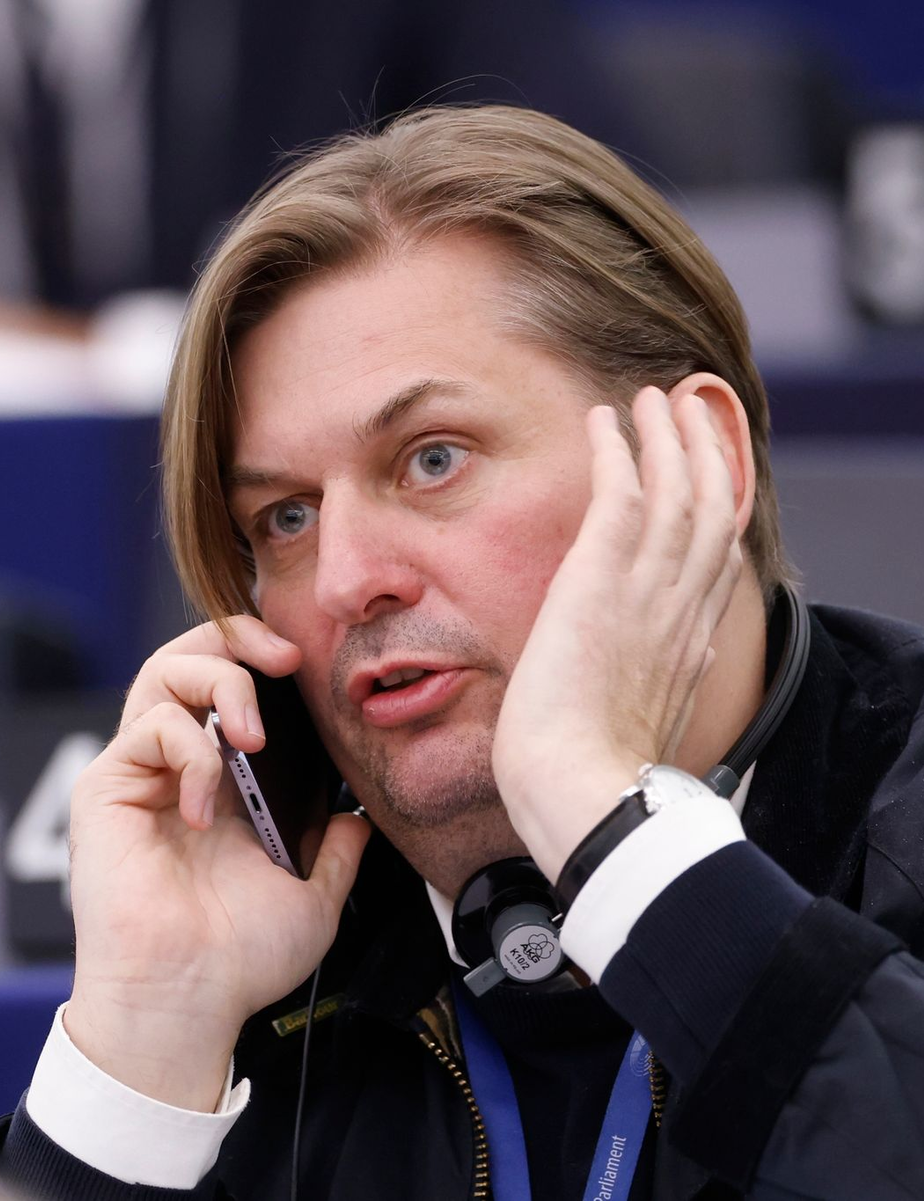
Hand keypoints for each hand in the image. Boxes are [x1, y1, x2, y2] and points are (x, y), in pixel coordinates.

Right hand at [64, 616, 369, 1109]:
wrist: (190, 1000)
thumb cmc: (240, 957)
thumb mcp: (314, 895)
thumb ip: (338, 850)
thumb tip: (361, 817)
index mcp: (221, 781)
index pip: (230, 685)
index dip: (262, 657)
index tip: (306, 662)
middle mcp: (176, 765)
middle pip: (189, 655)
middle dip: (238, 638)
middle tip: (284, 659)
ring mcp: (139, 772)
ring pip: (163, 671)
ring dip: (221, 684)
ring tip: (253, 736)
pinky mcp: (106, 787)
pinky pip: (150, 727)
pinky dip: (191, 753)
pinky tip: (206, 810)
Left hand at [491, 387, 742, 880]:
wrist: (581, 793)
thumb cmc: (591, 776)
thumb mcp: (635, 723)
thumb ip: (647, 687)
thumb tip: (648, 680)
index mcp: (687, 645)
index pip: (716, 557)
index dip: (716, 504)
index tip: (709, 472)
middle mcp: (678, 610)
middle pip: (709, 510)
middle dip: (704, 454)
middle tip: (690, 411)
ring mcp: (644, 592)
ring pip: (674, 492)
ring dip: (666, 437)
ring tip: (653, 397)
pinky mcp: (600, 581)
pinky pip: (619, 496)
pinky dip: (617, 452)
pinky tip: (606, 419)